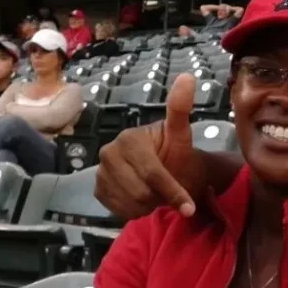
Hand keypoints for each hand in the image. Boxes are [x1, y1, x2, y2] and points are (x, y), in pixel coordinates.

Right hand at [95, 73, 202, 219]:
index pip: (153, 173)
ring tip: (157, 192)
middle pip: (140, 191)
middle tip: (169, 190)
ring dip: (149, 205)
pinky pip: (118, 210)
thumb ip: (181, 109)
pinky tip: (143, 199)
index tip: (190, 207)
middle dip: (160, 197)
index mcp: (129, 139)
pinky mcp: (97, 189)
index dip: (173, 191)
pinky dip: (135, 211)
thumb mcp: (182, 136)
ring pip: (129, 203)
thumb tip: (188, 76)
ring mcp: (99, 172)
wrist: (169, 172)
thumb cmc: (177, 155)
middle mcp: (108, 153)